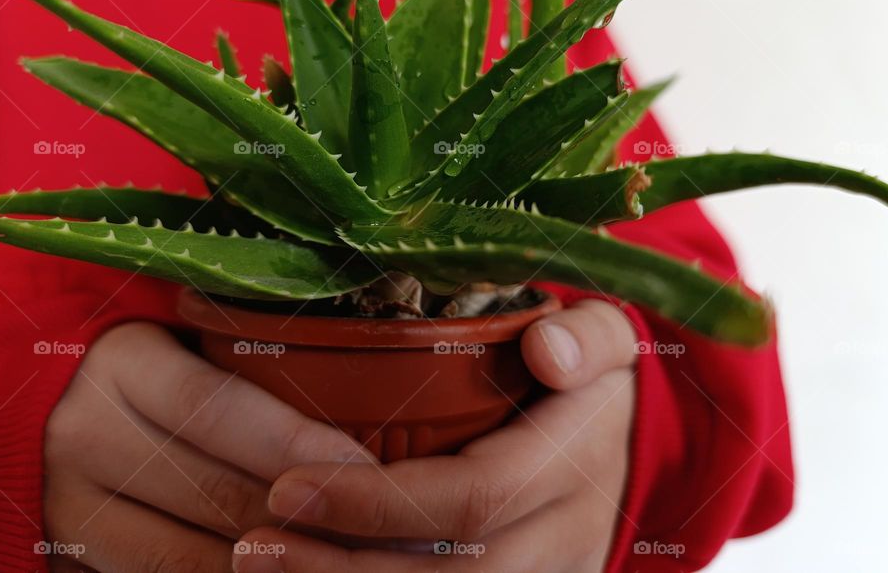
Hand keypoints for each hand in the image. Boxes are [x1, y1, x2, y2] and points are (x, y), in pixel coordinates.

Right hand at [43, 322, 374, 572]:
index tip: (367, 468)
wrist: (42, 398)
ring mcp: (71, 504)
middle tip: (379, 530)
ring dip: (278, 562)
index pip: (220, 408)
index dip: (299, 445)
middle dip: (307, 518)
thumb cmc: (144, 358)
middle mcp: (87, 434)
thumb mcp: (183, 338)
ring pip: (191, 556)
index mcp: (123, 363)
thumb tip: (353, 413)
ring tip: (346, 559)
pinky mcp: (70, 553)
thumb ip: (248, 363)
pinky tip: (285, 567)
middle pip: (215, 491)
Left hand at [235, 299, 637, 572]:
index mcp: (569, 466)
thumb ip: (586, 337)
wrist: (637, 450)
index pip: (469, 500)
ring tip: (259, 571)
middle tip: (250, 546)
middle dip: (343, 572)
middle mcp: (561, 540)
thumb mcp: (606, 339)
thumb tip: (548, 349)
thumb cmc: (596, 383)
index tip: (287, 486)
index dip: (375, 503)